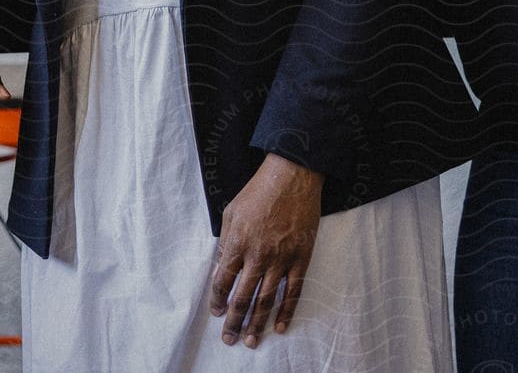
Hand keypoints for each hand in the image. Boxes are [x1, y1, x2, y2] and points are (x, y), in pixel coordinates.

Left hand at [207, 153, 323, 347]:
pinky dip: (286, 311)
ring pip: (267, 299)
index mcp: (238, 243)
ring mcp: (282, 258)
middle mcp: (258, 255)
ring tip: (250, 341)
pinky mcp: (301, 257)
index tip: (216, 312)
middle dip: (233, 321)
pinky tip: (279, 326)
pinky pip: (293, 290)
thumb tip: (223, 267)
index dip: (217, 299)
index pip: (223, 280)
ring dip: (257, 322)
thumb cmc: (258, 192)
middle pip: (243, 296)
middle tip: (229, 339)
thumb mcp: (231, 212)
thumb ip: (226, 242)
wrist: (292, 177)